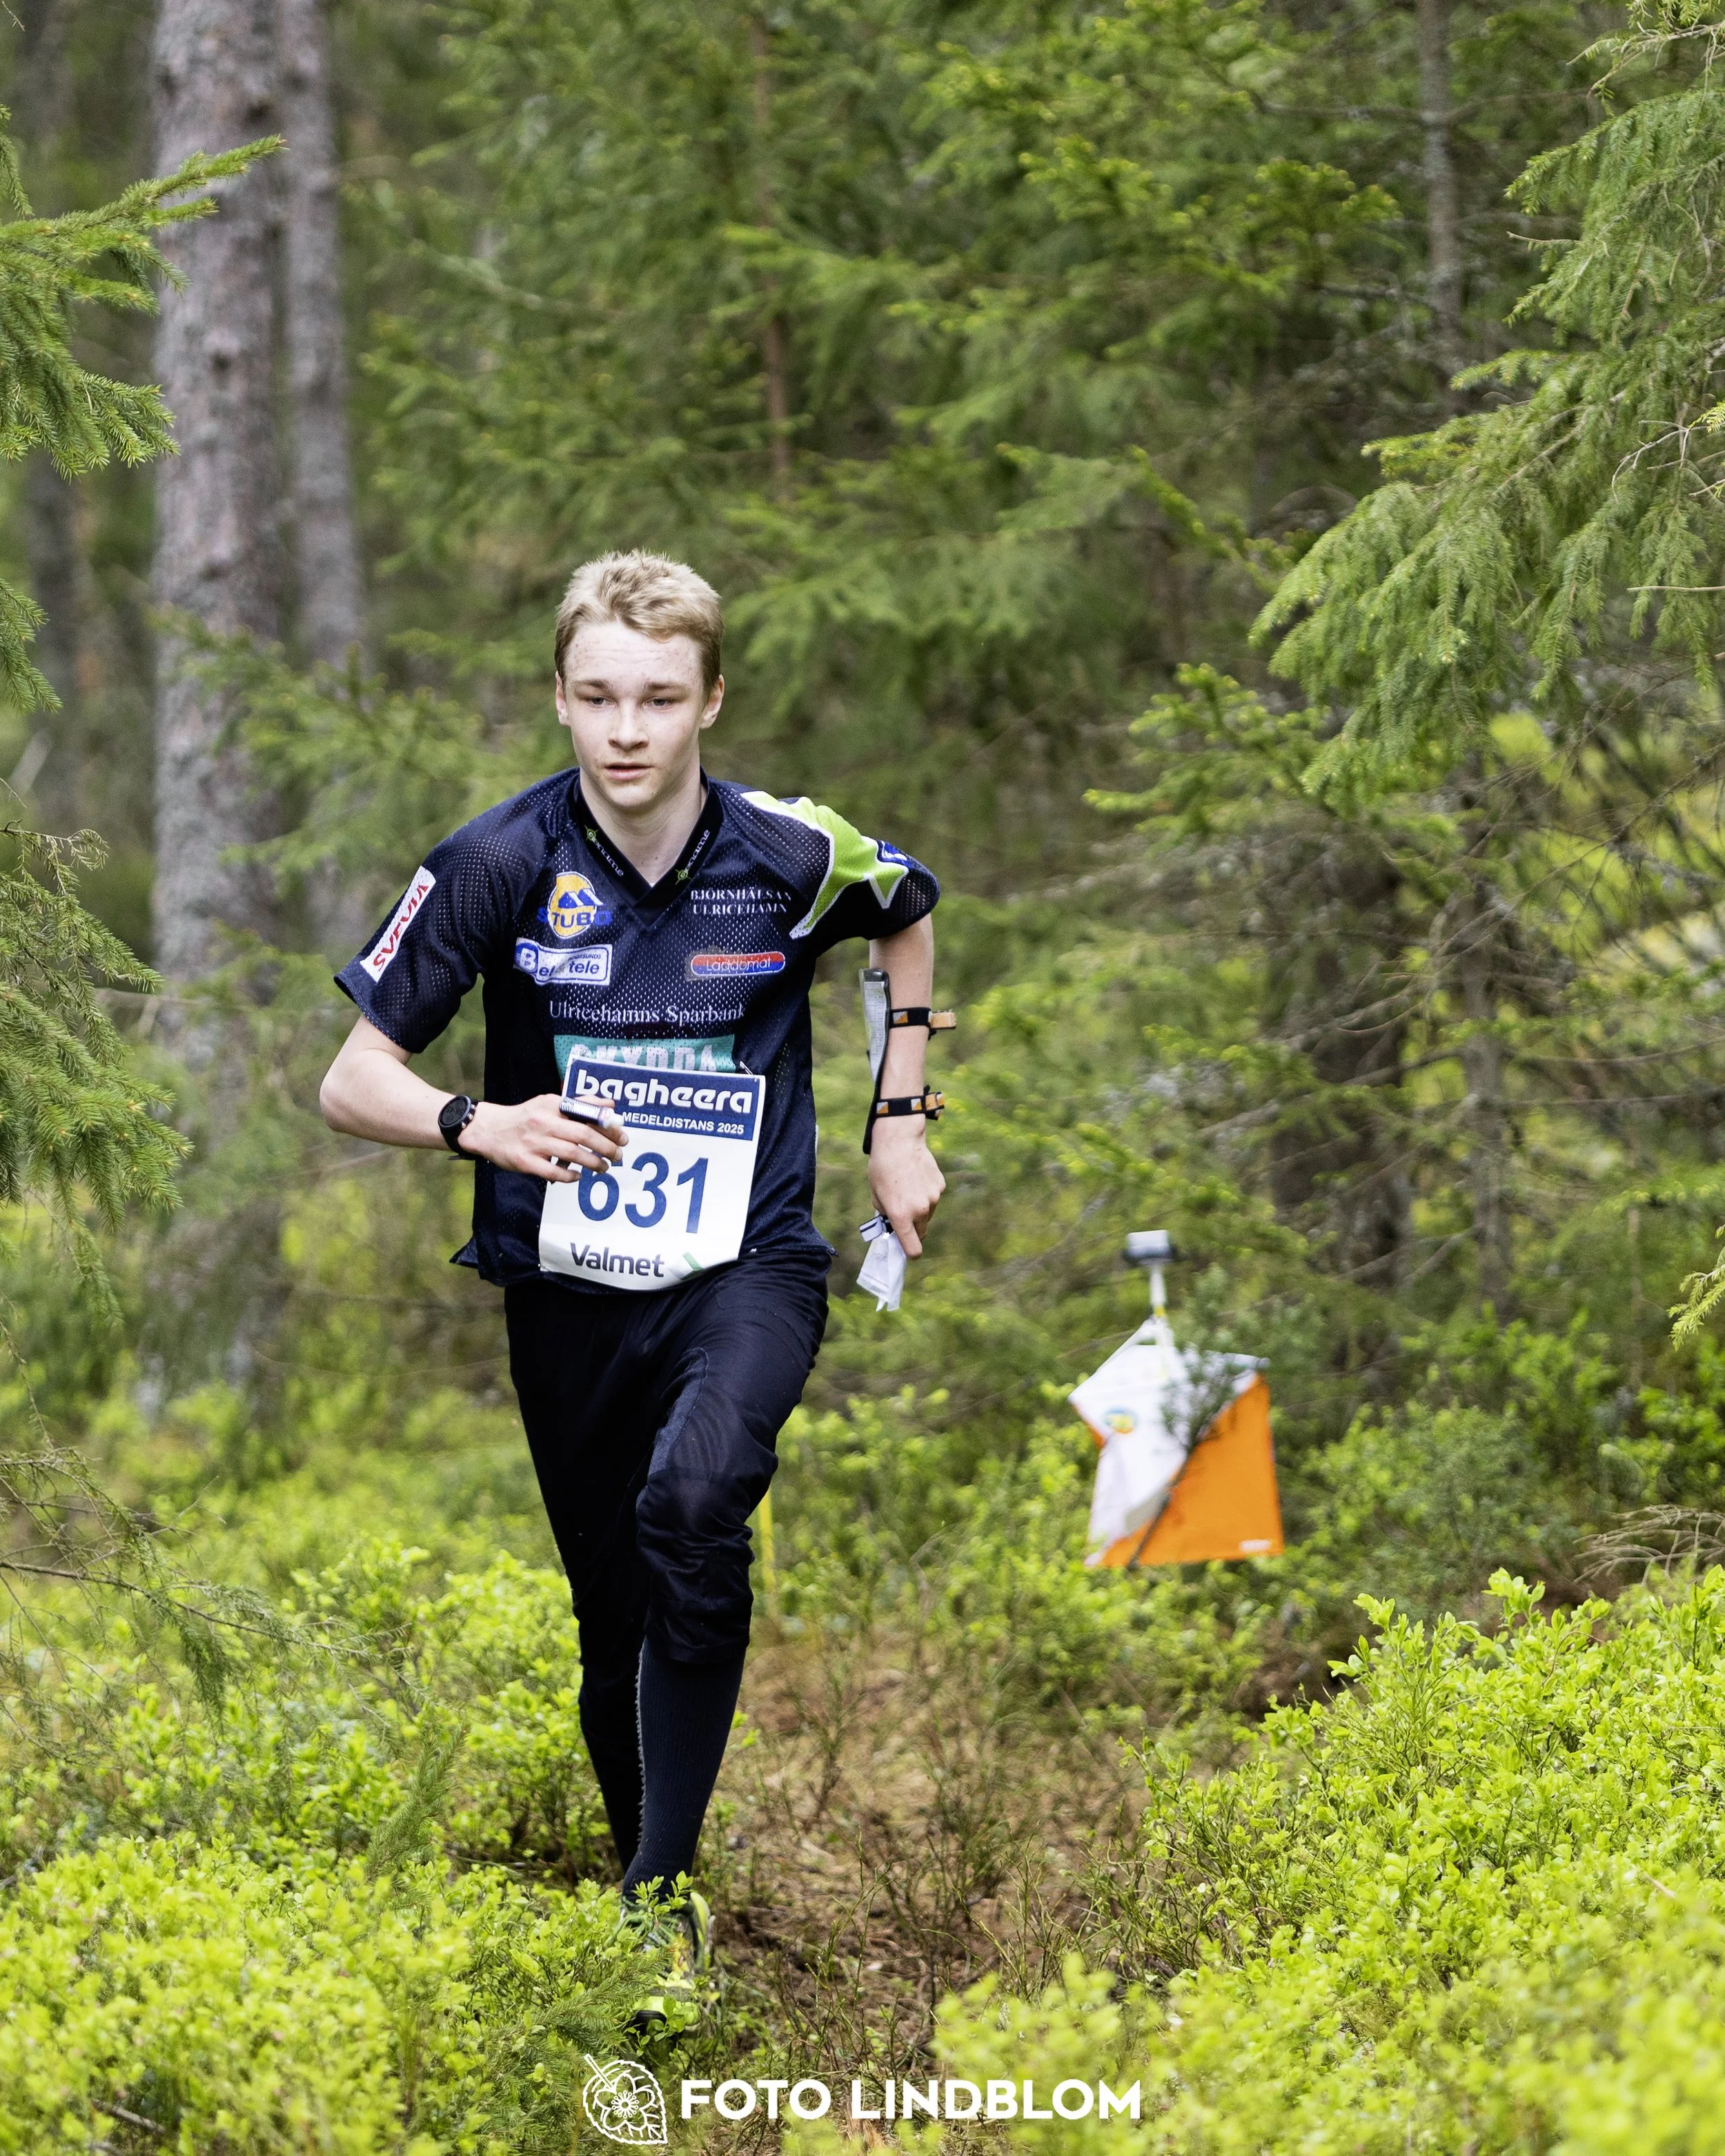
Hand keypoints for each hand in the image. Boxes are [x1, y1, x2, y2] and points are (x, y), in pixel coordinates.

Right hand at [460, 1094, 627, 1181]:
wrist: (489, 1130)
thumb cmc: (526, 1118)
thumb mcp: (550, 1104)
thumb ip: (580, 1104)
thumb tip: (611, 1104)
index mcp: (552, 1105)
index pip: (587, 1115)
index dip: (609, 1127)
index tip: (622, 1137)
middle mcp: (543, 1122)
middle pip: (583, 1135)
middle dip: (606, 1147)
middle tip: (618, 1156)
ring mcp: (533, 1143)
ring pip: (572, 1154)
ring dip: (593, 1163)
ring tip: (604, 1168)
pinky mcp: (525, 1162)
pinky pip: (553, 1171)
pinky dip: (569, 1176)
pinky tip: (578, 1176)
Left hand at [868, 1119, 944, 1257]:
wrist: (899, 1141)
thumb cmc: (882, 1168)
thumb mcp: (876, 1195)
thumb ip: (885, 1214)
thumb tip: (893, 1224)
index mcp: (901, 1216)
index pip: (913, 1249)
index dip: (909, 1252)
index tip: (906, 1250)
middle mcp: (920, 1210)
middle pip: (921, 1232)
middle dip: (913, 1229)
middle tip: (903, 1214)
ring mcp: (933, 1198)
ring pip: (928, 1214)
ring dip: (920, 1209)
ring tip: (908, 1189)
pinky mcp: (940, 1186)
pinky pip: (933, 1197)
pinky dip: (926, 1193)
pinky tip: (916, 1178)